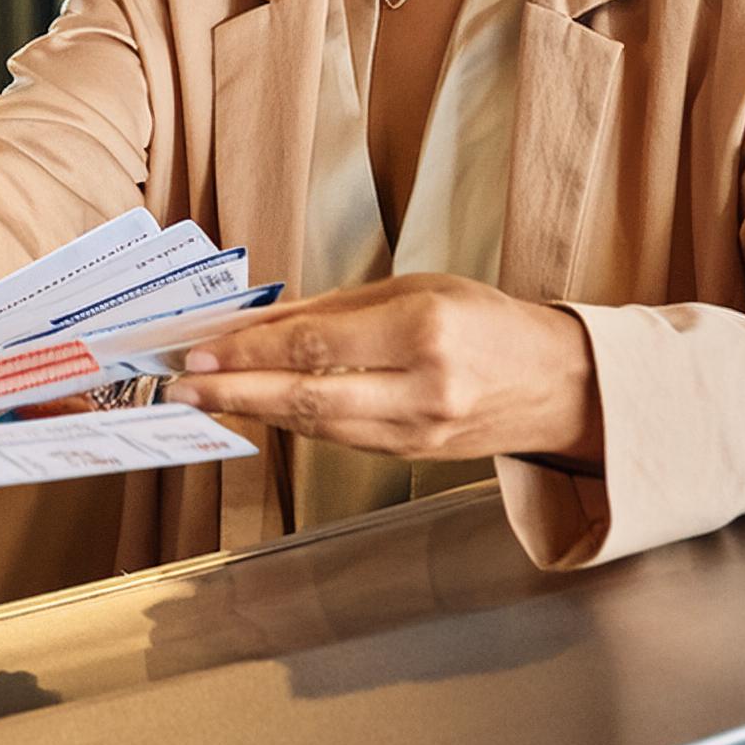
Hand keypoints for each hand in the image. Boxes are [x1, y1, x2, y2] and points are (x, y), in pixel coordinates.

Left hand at [164, 274, 602, 467]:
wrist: (561, 384)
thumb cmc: (485, 320)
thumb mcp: (412, 288)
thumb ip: (331, 310)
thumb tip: (256, 320)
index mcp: (422, 330)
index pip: (314, 347)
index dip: (249, 351)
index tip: (200, 349)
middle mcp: (422, 387)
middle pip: (307, 397)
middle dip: (235, 391)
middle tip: (183, 385)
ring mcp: (420, 431)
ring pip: (318, 426)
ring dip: (255, 411)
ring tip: (206, 398)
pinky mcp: (415, 456)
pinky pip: (340, 439)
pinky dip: (294, 423)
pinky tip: (259, 408)